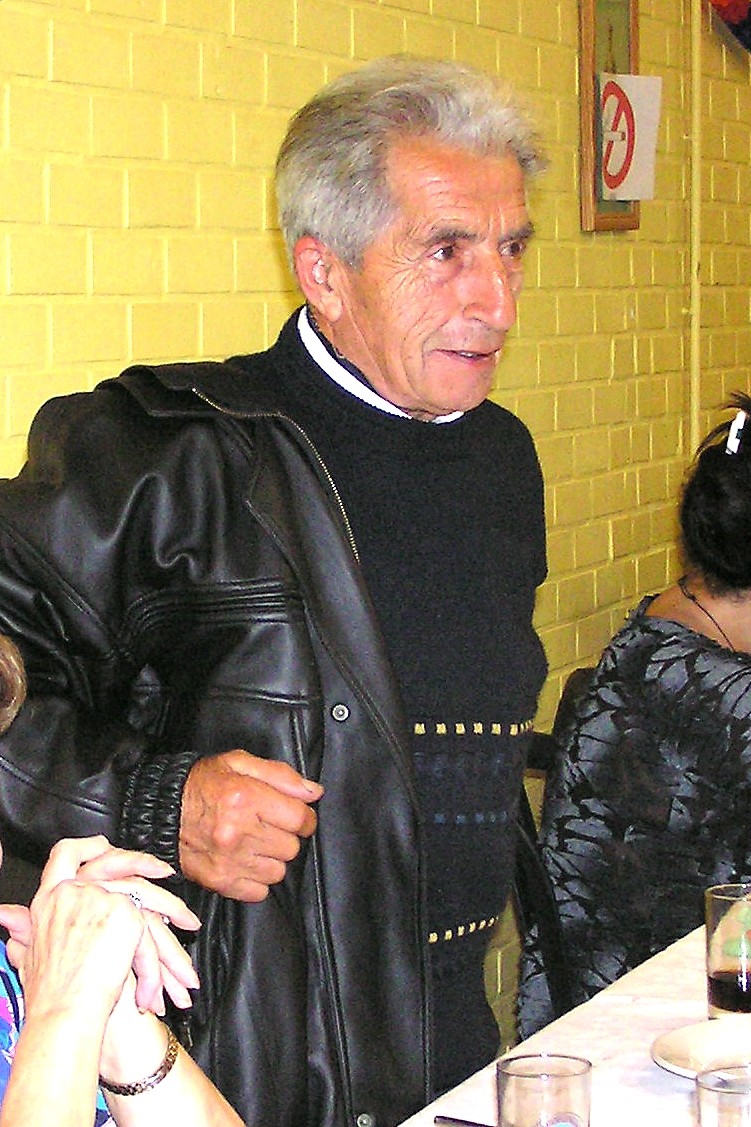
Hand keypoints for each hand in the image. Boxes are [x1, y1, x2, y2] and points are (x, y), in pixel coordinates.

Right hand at [0, 836, 200, 1014]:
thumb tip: (5, 915)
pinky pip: (150, 927)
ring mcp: (99, 899)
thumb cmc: (46, 997)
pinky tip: (175, 958)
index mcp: (49, 900)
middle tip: (164, 869)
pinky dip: (160, 956)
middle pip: (111, 862)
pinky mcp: (125, 914)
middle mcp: (73, 893)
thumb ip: (23, 932)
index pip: (63, 856)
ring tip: (189, 921)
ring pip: (144, 893)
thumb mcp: (29, 957)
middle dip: (140, 862)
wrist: (61, 1019)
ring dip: (171, 906)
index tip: (103, 845)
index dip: (86, 847)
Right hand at [180, 751, 323, 900]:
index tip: (293, 815)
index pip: (301, 818)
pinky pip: (260, 891)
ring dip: (272, 858)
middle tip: (266, 826)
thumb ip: (281, 775)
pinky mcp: (220, 881)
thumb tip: (314, 792)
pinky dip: (257, 879)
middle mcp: (238, 831)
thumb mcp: (239, 763)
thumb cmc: (201, 784)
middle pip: (292, 846)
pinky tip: (245, 861)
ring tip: (254, 843)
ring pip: (279, 871)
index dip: (303, 817)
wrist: (159, 811)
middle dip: (285, 836)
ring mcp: (229, 860)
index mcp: (246, 797)